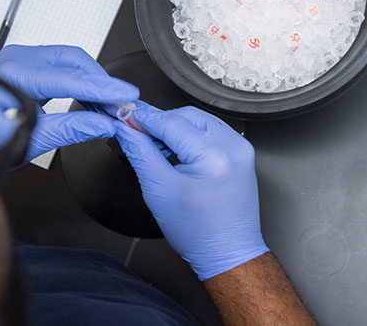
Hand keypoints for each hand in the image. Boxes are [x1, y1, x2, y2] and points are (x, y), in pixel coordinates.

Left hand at [0, 45, 138, 162]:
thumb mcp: (30, 141)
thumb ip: (70, 130)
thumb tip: (103, 124)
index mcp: (14, 75)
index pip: (71, 78)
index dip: (104, 88)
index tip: (127, 96)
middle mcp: (17, 59)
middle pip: (75, 62)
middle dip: (102, 83)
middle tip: (123, 105)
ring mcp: (21, 59)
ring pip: (71, 61)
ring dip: (94, 81)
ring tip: (111, 104)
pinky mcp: (26, 64)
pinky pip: (62, 65)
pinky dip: (81, 80)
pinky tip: (93, 97)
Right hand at [114, 103, 267, 279]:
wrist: (227, 252)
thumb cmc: (198, 232)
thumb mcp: (159, 191)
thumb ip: (140, 153)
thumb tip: (127, 130)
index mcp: (214, 157)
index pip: (171, 123)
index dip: (144, 117)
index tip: (125, 113)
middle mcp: (233, 147)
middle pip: (186, 116)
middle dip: (159, 122)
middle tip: (137, 132)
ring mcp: (240, 148)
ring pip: (198, 121)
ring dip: (174, 128)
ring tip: (155, 147)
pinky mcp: (241, 152)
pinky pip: (210, 131)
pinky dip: (189, 135)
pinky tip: (175, 150)